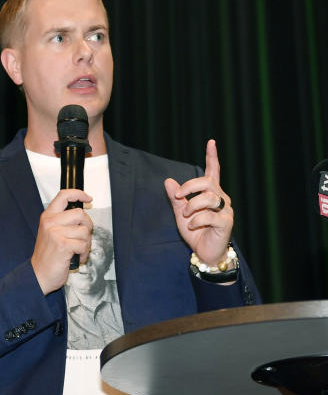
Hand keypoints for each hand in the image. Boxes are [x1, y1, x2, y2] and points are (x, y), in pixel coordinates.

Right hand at [31, 189, 93, 294]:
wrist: (38, 274)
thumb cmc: (47, 256)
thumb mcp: (49, 232)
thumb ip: (62, 221)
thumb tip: (82, 214)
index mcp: (47, 217)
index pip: (64, 196)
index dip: (79, 194)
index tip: (88, 198)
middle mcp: (50, 222)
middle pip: (80, 214)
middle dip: (87, 226)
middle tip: (82, 236)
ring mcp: (55, 233)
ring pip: (84, 231)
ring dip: (86, 243)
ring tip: (77, 250)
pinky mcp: (63, 245)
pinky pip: (83, 244)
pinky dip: (84, 253)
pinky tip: (76, 257)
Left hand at [164, 139, 232, 266]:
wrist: (204, 252)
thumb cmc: (194, 232)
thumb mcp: (181, 213)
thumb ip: (176, 198)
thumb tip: (168, 181)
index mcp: (211, 193)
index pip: (213, 172)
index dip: (212, 157)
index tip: (211, 142)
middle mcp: (221, 199)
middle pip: (207, 182)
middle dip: (189, 187)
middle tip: (177, 196)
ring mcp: (225, 210)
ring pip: (209, 197)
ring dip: (192, 206)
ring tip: (186, 216)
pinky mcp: (226, 223)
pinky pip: (209, 216)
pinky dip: (196, 220)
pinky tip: (192, 226)